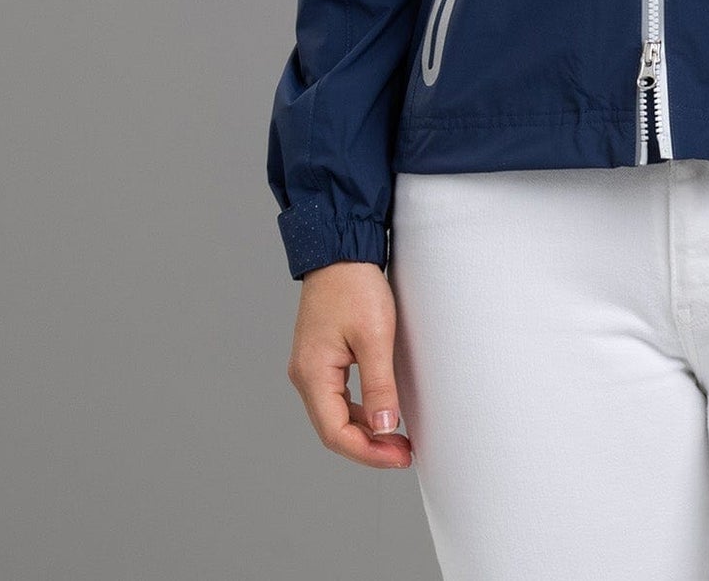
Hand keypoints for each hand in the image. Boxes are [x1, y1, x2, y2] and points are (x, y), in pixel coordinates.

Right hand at [287, 260, 414, 467]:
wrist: (340, 250)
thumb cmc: (355, 286)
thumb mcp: (375, 336)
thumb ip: (379, 385)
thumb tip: (385, 428)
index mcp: (312, 374)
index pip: (335, 433)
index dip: (368, 452)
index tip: (400, 457)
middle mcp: (305, 375)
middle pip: (333, 429)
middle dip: (368, 446)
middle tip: (403, 453)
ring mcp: (311, 366)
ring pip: (335, 415)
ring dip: (364, 430)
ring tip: (397, 438)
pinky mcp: (321, 357)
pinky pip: (337, 397)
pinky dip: (359, 410)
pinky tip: (381, 412)